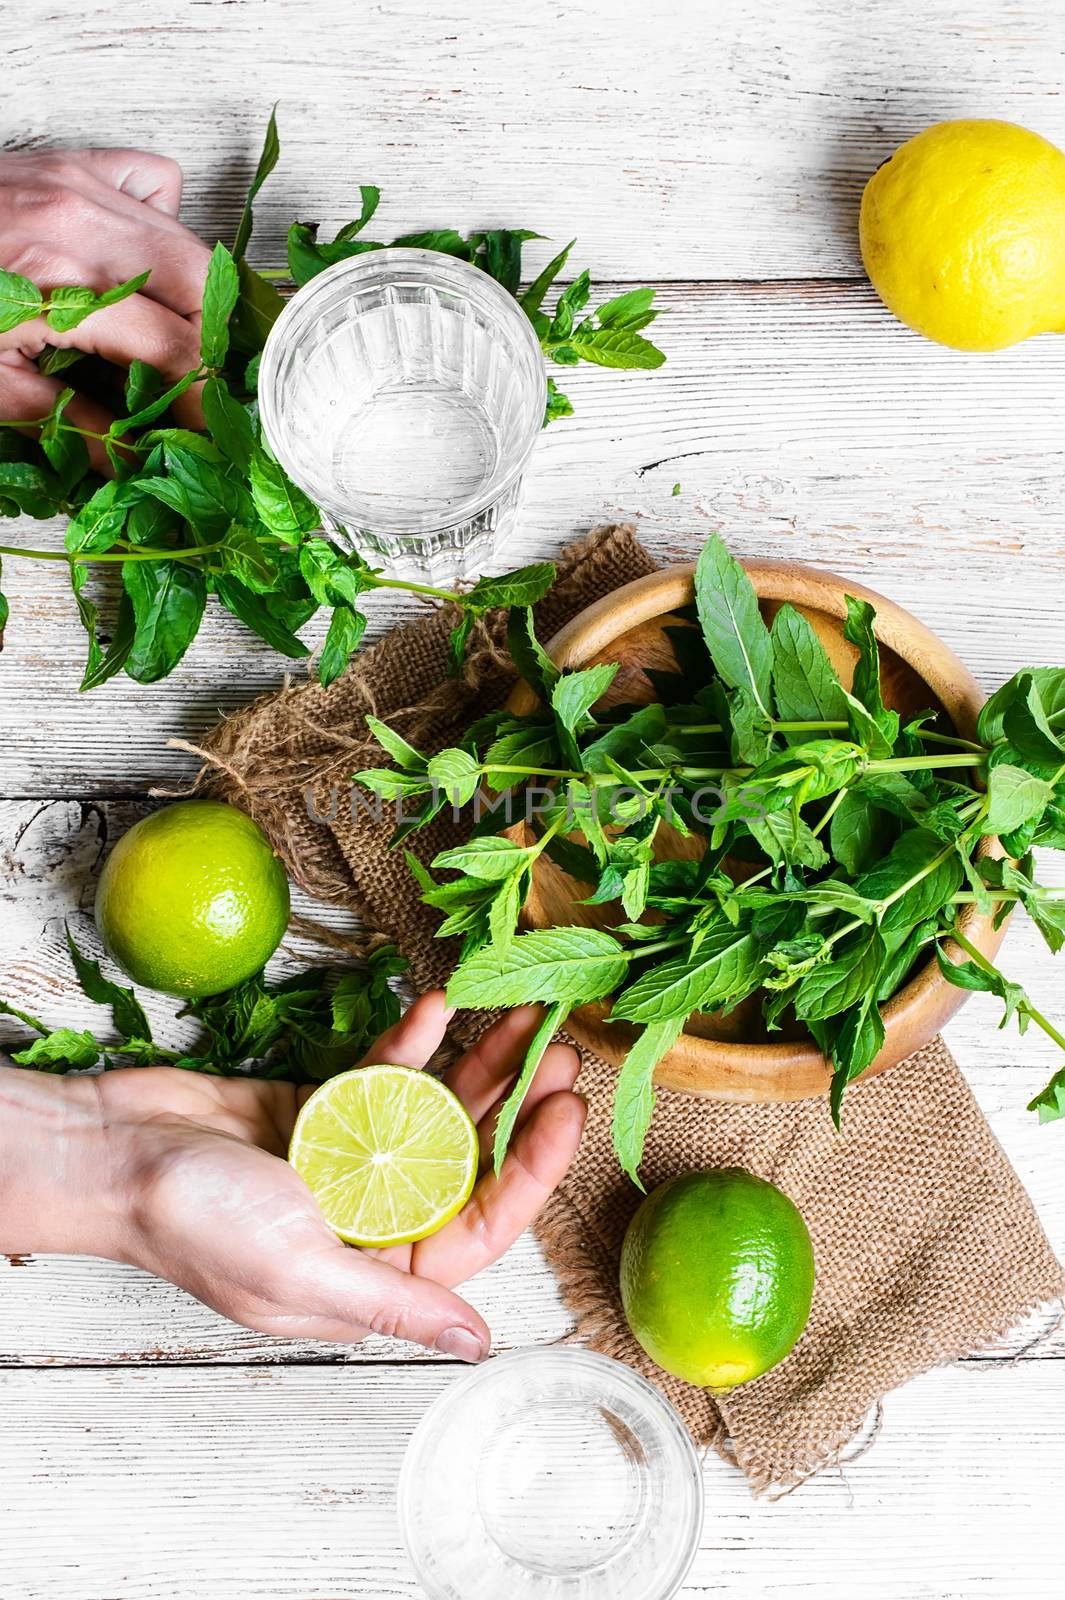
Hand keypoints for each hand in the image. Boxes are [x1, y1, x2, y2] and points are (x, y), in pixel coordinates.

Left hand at [0, 149, 210, 464]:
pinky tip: (135, 265)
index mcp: (64, 282)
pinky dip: (162, 223)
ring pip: (189, 239)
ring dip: (196, 298)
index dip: (200, 401)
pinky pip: (153, 181)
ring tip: (171, 341)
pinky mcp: (70, 164)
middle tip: (194, 390)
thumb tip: (128, 462)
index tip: (203, 434)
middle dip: (213, 348)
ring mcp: (80, 183)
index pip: (176, 349)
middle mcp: (84, 221)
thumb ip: (66, 421)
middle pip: (201, 287)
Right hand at [1, 993, 584, 1360]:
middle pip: (470, 1157)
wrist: (110, 1151)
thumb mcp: (303, 1269)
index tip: (566, 1110)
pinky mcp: (321, 1108)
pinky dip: (411, 1043)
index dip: (532, 1167)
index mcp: (376, 1270)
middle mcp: (372, 1216)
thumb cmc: (194, 1222)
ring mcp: (350, 1157)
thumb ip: (396, 1302)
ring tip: (524, 1016)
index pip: (481, 1221)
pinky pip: (383, 1073)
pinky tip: (438, 1007)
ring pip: (438, 1109)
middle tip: (562, 1049)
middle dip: (517, 1105)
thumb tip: (477, 1344)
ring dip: (480, 1064)